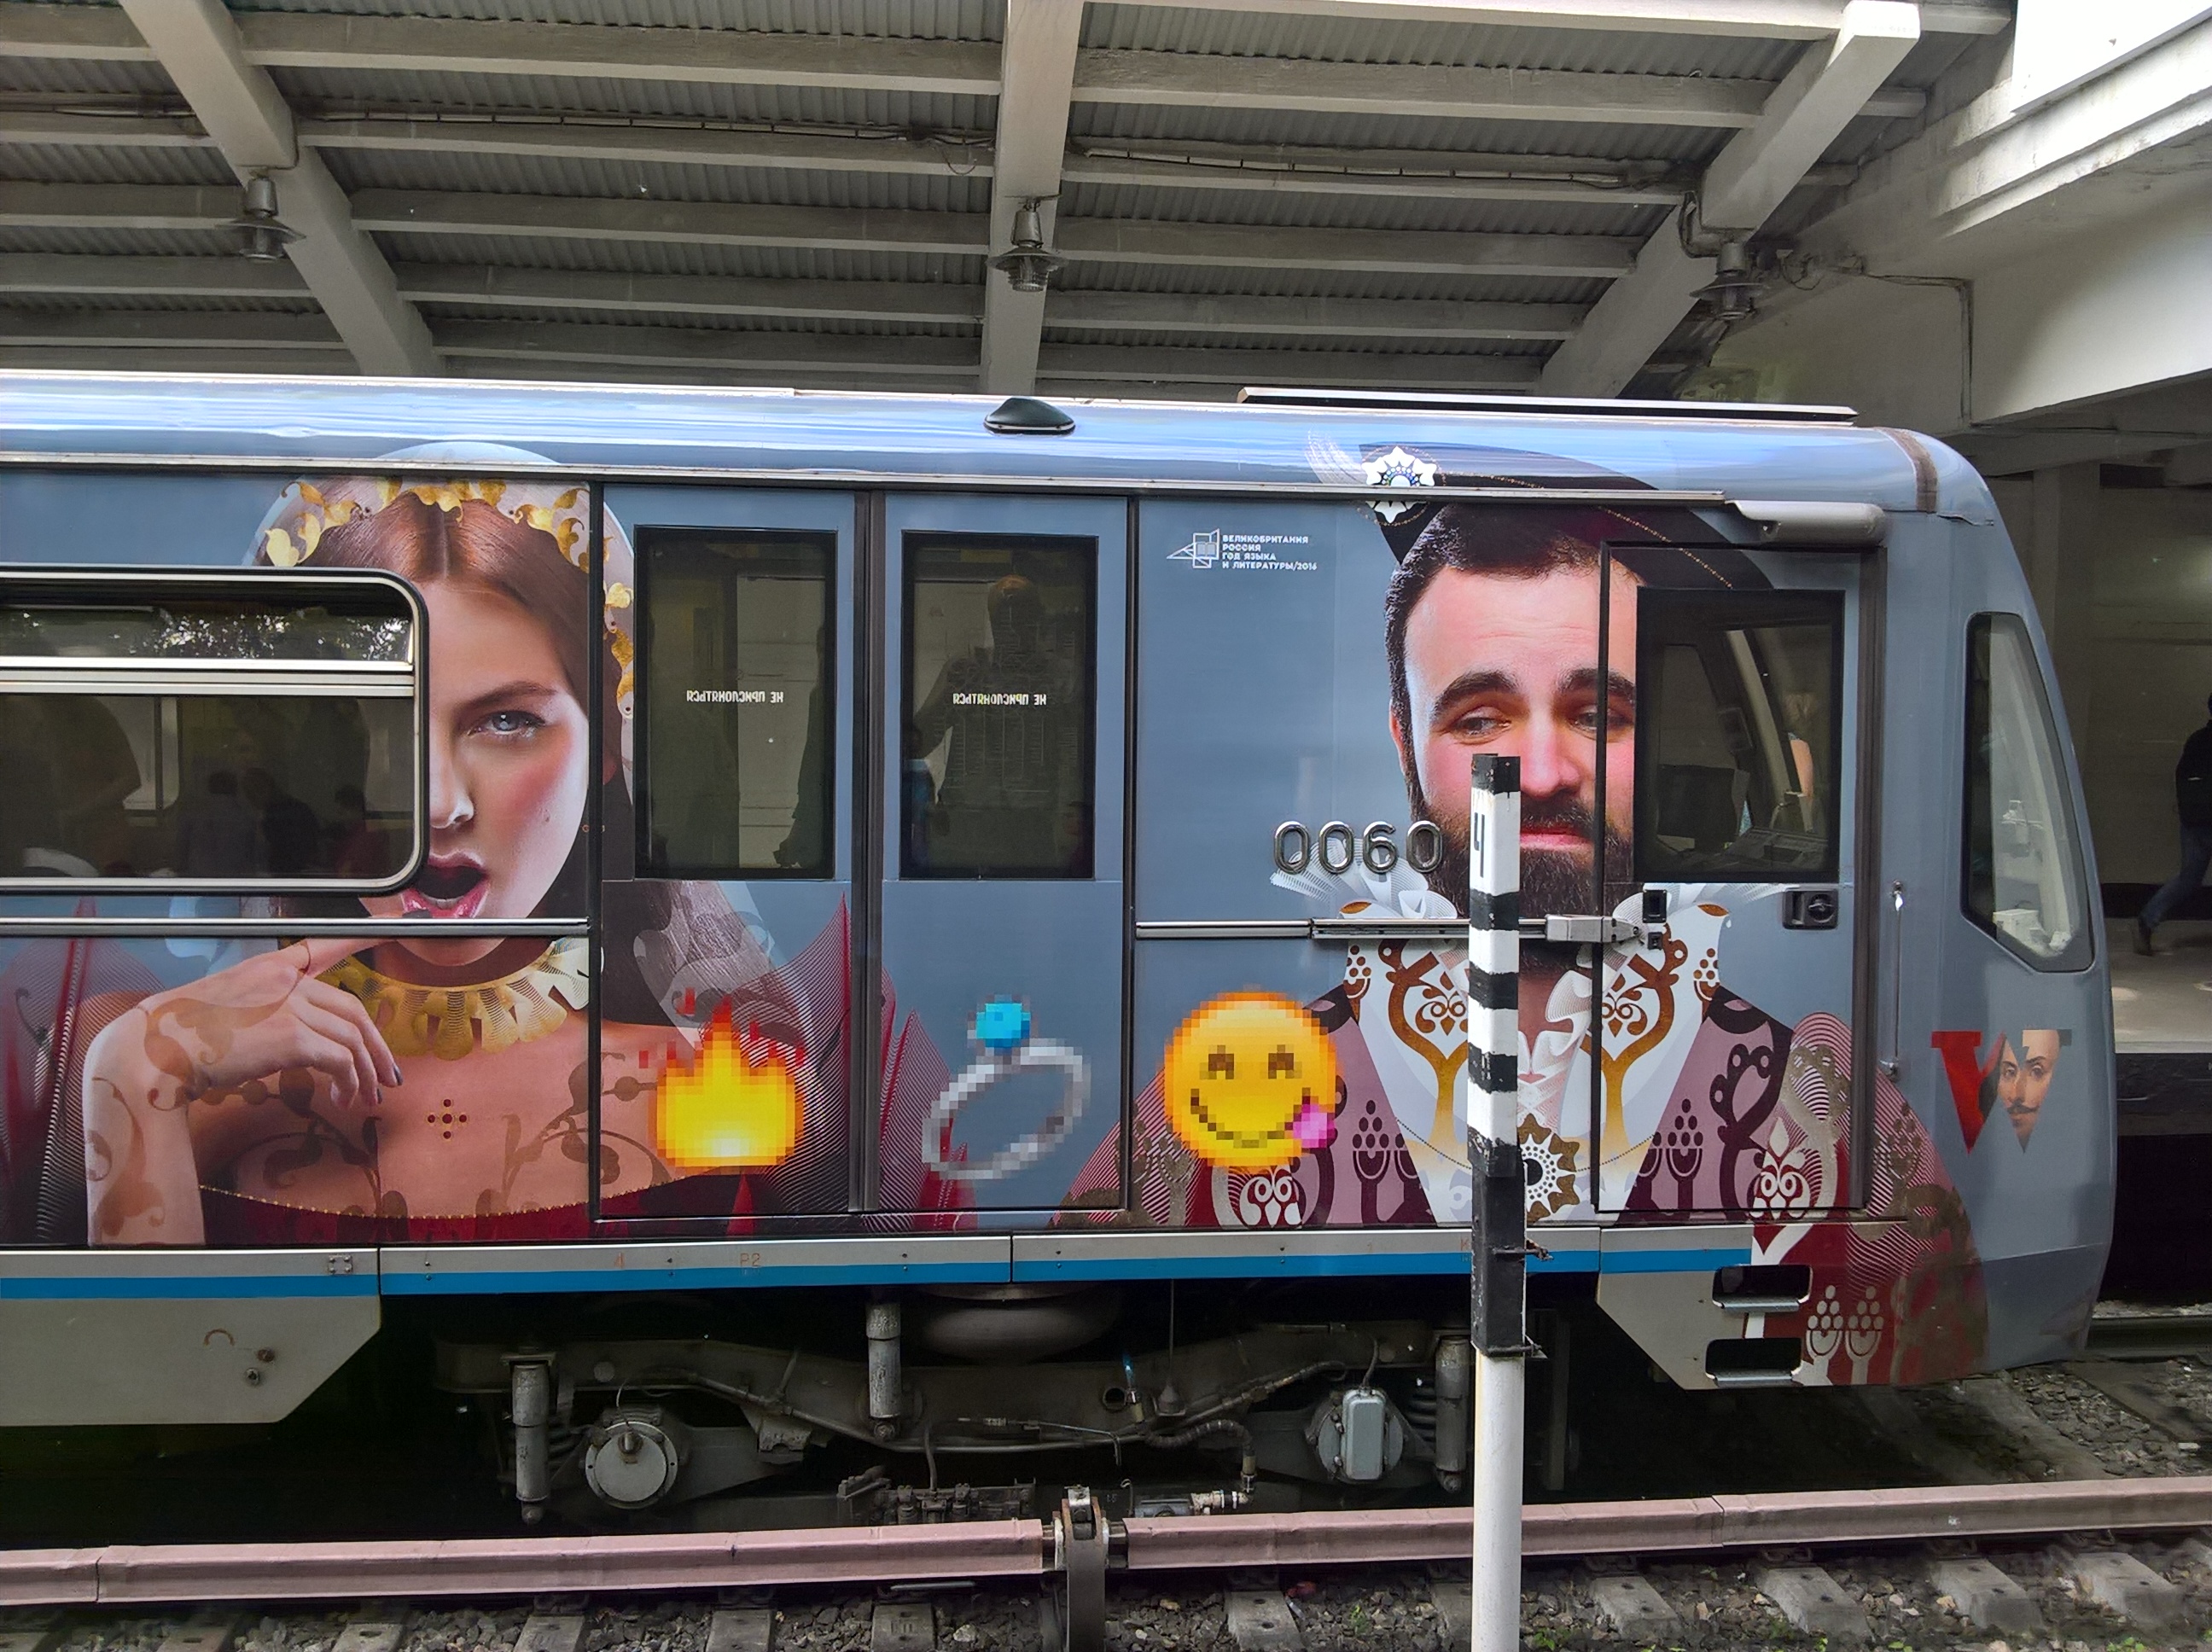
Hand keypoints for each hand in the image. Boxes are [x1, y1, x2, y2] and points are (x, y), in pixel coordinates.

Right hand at [136, 936, 401, 1107]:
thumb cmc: (175, 1036)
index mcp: (268, 968)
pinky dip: (349, 1081)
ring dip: (366, 1071)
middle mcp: (286, 981)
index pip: (325, 946)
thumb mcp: (221, 1007)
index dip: (363, 937)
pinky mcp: (293, 1038)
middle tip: (387, 1072)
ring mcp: (291, 1007)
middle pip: (352, 1008)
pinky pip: (341, 1060)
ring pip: (353, 1037)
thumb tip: (286, 1037)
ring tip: (368, 1096)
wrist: (152, 1051)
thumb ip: (259, 1009)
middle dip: (376, 1045)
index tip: (393, 927)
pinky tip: (341, 1098)